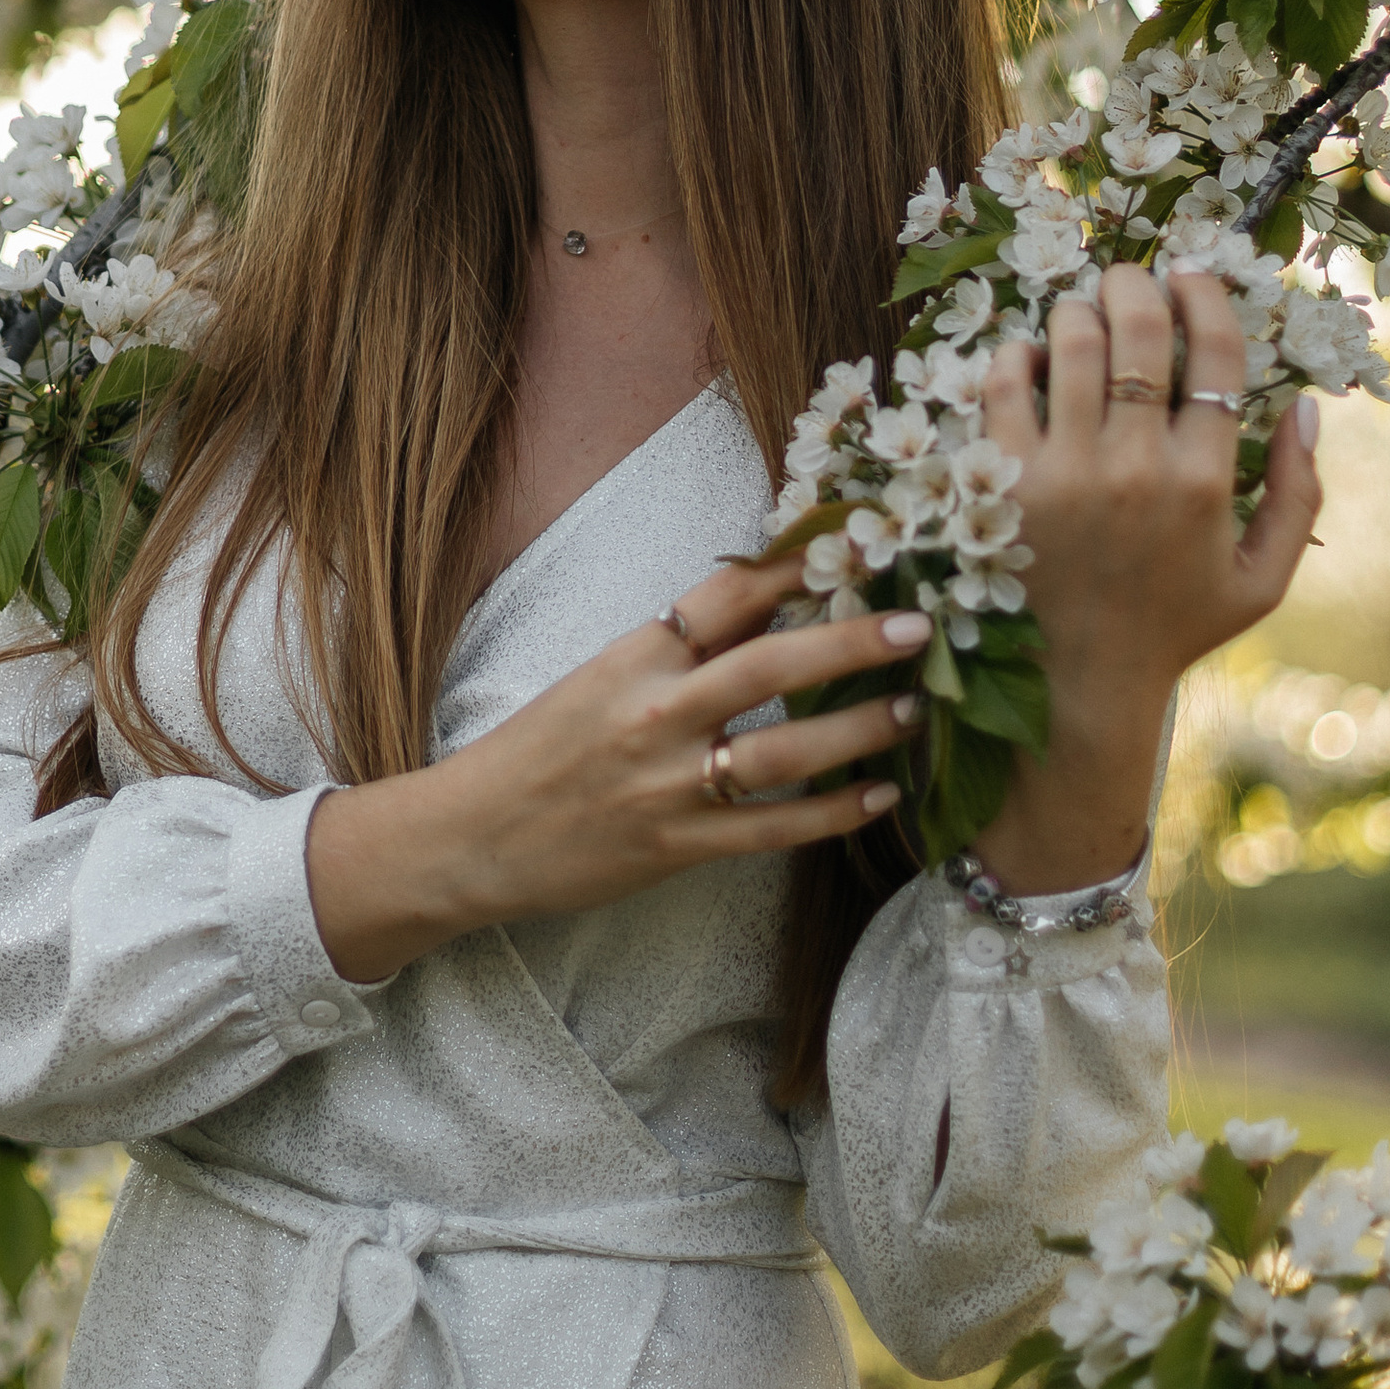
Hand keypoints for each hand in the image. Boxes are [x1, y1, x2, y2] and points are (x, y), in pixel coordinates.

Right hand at [303, 557, 927, 983]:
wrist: (473, 836)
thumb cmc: (539, 750)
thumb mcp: (601, 676)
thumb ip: (680, 645)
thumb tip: (768, 598)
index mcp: (633, 657)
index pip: (723, 595)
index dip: (793, 566)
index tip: (856, 542)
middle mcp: (655, 714)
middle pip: (769, 666)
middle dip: (849, 640)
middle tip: (916, 623)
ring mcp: (669, 785)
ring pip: (784, 753)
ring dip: (858, 729)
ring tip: (913, 708)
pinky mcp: (677, 847)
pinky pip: (773, 830)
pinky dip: (833, 813)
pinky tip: (880, 795)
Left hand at [974, 264, 1322, 891]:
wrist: (1075, 685)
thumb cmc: (1173, 626)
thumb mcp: (1261, 579)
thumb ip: (1301, 495)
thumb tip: (1307, 408)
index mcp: (1204, 484)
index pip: (1214, 354)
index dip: (1206, 296)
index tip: (1193, 274)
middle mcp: (1133, 468)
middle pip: (1138, 329)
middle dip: (1137, 284)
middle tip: (1131, 281)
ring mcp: (1061, 472)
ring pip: (1071, 341)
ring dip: (1080, 309)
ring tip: (1085, 313)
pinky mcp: (1000, 481)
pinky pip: (1004, 380)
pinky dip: (1019, 352)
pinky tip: (1035, 360)